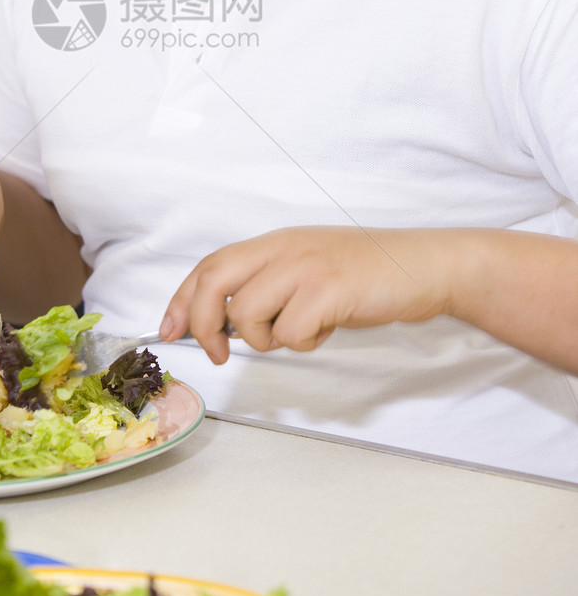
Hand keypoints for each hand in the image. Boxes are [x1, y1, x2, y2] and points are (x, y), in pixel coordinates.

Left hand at [160, 226, 448, 363]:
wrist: (424, 266)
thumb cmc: (367, 274)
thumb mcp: (308, 267)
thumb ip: (269, 282)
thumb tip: (224, 322)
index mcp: (276, 242)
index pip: (211, 264)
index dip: (183, 298)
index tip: (170, 328)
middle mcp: (284, 248)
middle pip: (215, 283)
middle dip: (204, 324)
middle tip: (217, 353)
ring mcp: (305, 267)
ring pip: (249, 315)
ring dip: (268, 338)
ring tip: (303, 328)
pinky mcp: (328, 290)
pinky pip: (290, 333)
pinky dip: (304, 342)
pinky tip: (328, 328)